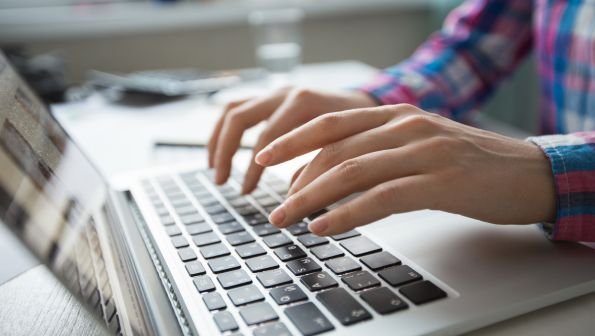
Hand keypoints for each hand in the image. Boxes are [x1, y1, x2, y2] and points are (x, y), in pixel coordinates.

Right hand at [207, 87, 376, 192]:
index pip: (267, 136)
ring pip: (233, 110)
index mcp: (304, 103)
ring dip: (219, 140)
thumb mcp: (346, 147)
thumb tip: (292, 198)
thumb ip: (320, 167)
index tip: (247, 192)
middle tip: (222, 182)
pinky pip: (238, 109)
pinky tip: (222, 153)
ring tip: (215, 170)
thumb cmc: (362, 129)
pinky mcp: (271, 97)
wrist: (369, 102)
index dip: (253, 167)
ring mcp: (276, 93)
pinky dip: (225, 131)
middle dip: (227, 152)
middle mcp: (286, 93)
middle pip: (240, 118)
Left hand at [255, 104, 555, 235]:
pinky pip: (381, 198)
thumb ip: (378, 152)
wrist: (526, 172)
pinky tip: (325, 228)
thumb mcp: (417, 145)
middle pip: (334, 149)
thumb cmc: (468, 163)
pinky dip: (347, 214)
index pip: (331, 122)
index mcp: (396, 114)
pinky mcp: (439, 182)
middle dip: (296, 180)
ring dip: (311, 199)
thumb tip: (330, 176)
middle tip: (274, 206)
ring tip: (288, 219)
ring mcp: (423, 151)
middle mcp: (405, 125)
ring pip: (351, 171)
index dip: (293, 140)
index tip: (264, 158)